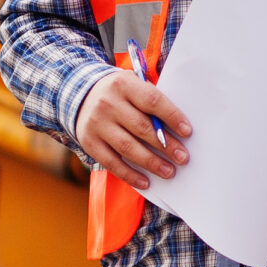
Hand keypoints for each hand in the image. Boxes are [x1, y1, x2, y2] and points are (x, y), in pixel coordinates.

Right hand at [75, 68, 191, 190]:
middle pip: (142, 127)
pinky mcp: (89, 142)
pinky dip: (130, 174)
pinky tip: (146, 182)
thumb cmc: (118, 93)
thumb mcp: (132, 85)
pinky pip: (112, 162)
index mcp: (123, 84)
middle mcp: (108, 103)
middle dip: (166, 145)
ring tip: (169, 171)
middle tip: (183, 158)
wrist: (79, 95)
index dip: (172, 117)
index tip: (187, 132)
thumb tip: (176, 129)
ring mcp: (97, 124)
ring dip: (151, 162)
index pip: (152, 101)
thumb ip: (150, 101)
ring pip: (128, 147)